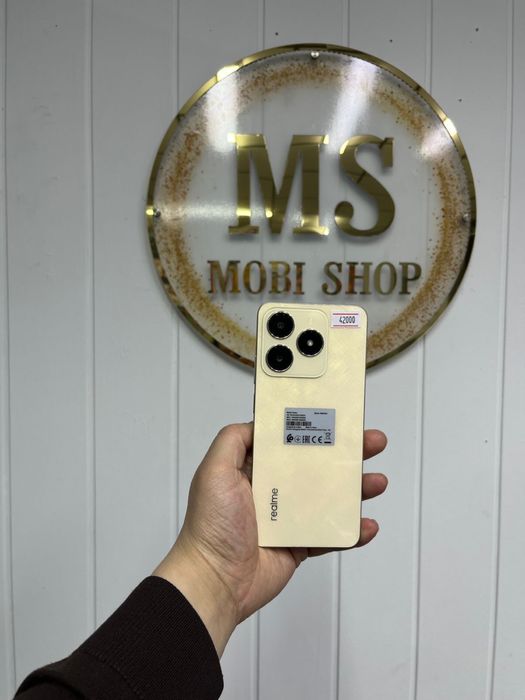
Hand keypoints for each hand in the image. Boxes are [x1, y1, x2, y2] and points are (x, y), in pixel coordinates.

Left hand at [153, 422, 387, 655]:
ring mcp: (288, 519)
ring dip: (356, 489)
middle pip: (317, 465)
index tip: (338, 416)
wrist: (215, 580)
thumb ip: (233, 439)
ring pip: (330, 498)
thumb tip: (259, 421)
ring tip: (377, 481)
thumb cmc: (211, 525)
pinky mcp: (299, 546)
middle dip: (347, 453)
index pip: (289, 440)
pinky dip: (352, 530)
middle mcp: (272, 490)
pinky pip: (330, 534)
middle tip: (372, 442)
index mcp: (253, 469)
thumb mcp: (215, 470)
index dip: (314, 427)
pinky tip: (367, 525)